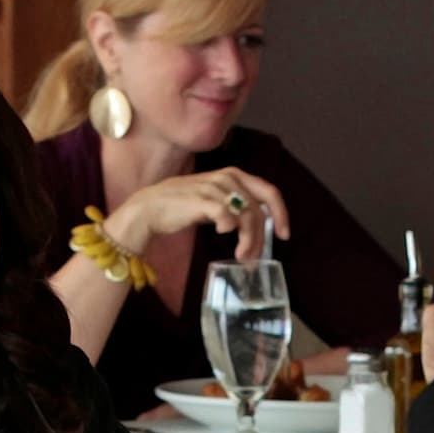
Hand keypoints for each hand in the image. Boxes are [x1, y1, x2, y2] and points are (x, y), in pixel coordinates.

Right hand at [108, 167, 290, 261]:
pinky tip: (222, 233)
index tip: (284, 235)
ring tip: (241, 257)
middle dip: (261, 237)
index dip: (281, 214)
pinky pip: (226, 215)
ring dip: (248, 241)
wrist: (149, 208)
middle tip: (254, 257)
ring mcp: (214, 188)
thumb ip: (236, 206)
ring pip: (246, 216)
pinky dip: (229, 226)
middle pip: (259, 209)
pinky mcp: (201, 200)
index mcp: (234, 175)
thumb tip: (257, 225)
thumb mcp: (215, 200)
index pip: (269, 191)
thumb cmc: (182, 207)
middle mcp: (227, 178)